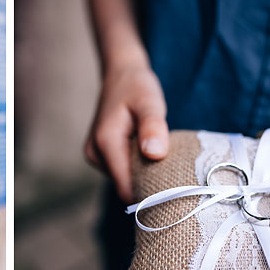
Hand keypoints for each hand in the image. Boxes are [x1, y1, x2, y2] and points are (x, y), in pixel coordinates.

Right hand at [85, 65, 168, 202]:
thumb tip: (155, 154)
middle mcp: (94, 154)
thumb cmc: (137, 86)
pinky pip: (122, 171)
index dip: (149, 195)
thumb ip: (153, 127)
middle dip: (148, 185)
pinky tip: (148, 153)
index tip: (175, 193)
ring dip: (143, 174)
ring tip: (160, 156)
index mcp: (105, 143)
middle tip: (173, 174)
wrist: (120, 74)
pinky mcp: (99, 156)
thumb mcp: (149, 102)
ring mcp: (94, 156)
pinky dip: (137, 167)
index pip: (126, 187)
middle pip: (125, 186)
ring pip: (124, 180)